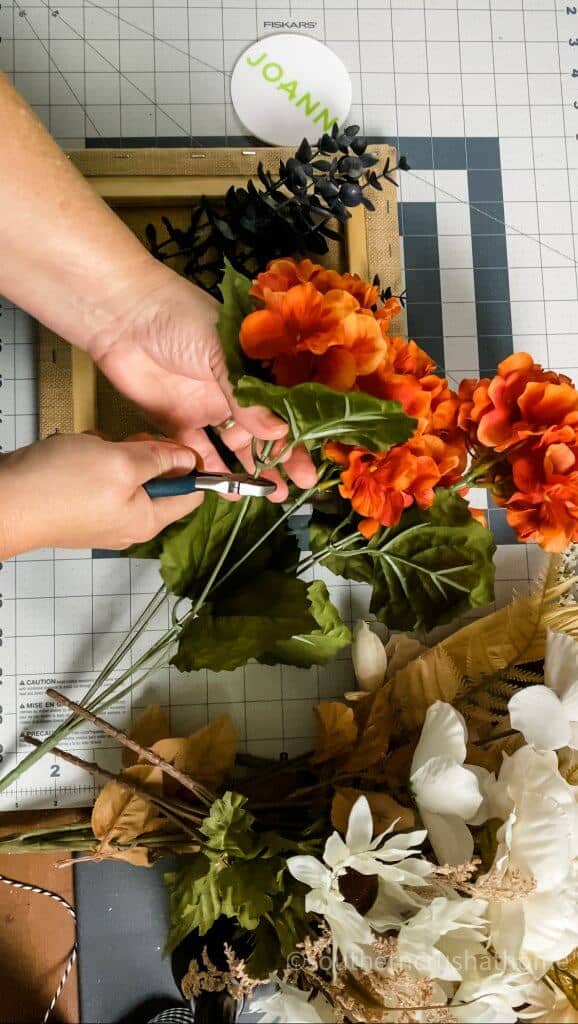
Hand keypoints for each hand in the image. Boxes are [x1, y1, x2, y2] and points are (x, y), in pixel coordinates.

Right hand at [0, 433, 203, 557]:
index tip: (176, 444)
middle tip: (122, 445)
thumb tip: (187, 458)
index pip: (192, 494)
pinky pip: (96, 470)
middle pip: (157, 477)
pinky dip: (86, 455)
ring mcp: (101, 512)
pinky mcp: (78, 502)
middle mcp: (128, 521)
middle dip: (141, 452)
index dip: (190, 465)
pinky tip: (70, 454)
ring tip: (88, 451)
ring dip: (109, 450)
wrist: (4, 501)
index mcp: (148, 519)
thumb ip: (160, 460)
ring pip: (123, 468)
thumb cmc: (57, 489)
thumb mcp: (122, 463)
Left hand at [91, 266, 316, 501]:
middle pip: (264, 433)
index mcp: (252, 368)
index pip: (283, 408)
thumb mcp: (221, 354)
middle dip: (279, 461)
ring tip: (265, 495)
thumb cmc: (180, 319)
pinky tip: (225, 491)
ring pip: (234, 446)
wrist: (122, 316)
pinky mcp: (176, 421)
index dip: (297, 436)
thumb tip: (279, 433)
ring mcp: (206, 407)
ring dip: (250, 470)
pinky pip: (197, 451)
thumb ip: (247, 397)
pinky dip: (211, 471)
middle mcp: (234, 390)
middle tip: (291, 489)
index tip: (308, 464)